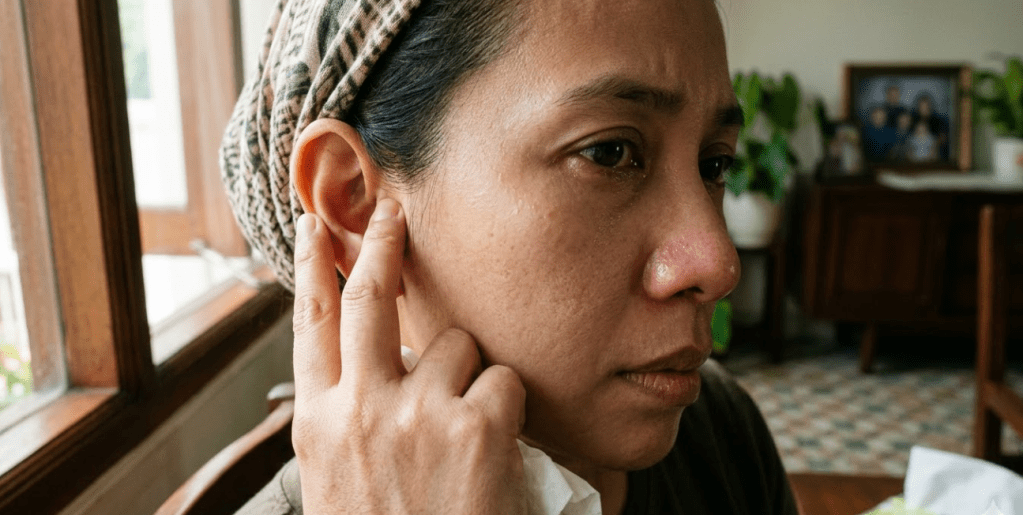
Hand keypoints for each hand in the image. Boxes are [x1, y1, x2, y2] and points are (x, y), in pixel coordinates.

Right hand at [291, 199, 526, 514]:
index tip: (317, 227)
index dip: (313, 267)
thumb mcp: (342, 479)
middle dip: (382, 242)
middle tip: (393, 209)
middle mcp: (360, 408)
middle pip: (369, 297)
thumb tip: (376, 364)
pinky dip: (508, 408)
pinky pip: (504, 380)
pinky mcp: (476, 422)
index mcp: (319, 424)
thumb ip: (350, 419)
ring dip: (470, 376)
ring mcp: (417, 411)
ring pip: (457, 346)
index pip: (309, 324)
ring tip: (467, 438)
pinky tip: (497, 454)